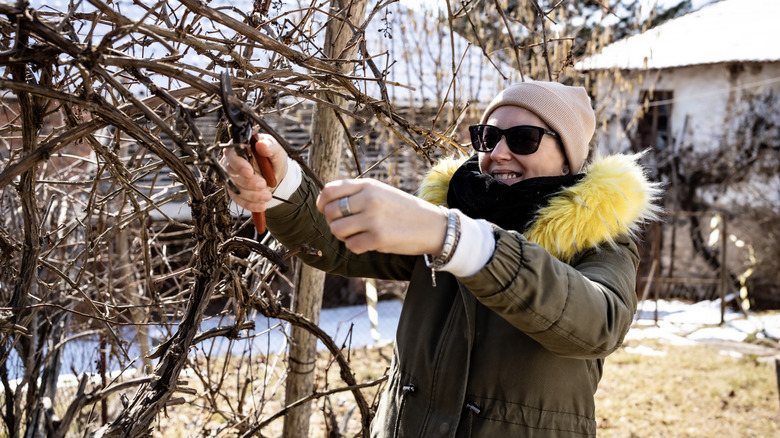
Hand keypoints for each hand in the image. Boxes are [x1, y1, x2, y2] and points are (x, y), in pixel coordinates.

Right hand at [221, 134, 287, 211]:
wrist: (275, 172)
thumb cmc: (272, 157)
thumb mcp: (276, 150)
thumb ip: (270, 146)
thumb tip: (262, 145)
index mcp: (238, 148)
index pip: (232, 156)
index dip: (239, 165)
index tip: (250, 172)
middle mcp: (231, 162)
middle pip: (232, 174)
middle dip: (248, 182)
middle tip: (263, 185)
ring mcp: (231, 177)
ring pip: (235, 189)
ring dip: (251, 195)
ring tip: (268, 196)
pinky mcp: (234, 190)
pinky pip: (238, 199)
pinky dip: (250, 204)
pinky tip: (261, 206)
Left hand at [316, 179, 447, 254]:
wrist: (433, 226)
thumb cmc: (404, 210)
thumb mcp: (382, 192)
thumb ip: (358, 193)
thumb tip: (327, 201)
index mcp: (368, 185)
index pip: (330, 190)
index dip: (322, 202)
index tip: (325, 210)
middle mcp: (368, 200)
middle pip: (330, 212)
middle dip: (334, 222)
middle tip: (346, 226)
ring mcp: (373, 219)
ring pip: (337, 230)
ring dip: (344, 235)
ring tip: (358, 234)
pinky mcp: (378, 238)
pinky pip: (351, 245)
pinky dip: (356, 246)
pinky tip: (368, 243)